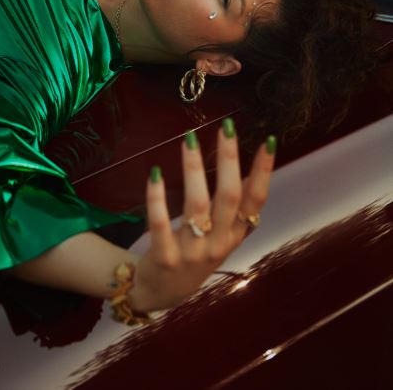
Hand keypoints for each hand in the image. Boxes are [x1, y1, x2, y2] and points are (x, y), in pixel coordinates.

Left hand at [129, 120, 275, 312]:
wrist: (161, 294)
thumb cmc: (196, 256)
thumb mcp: (222, 237)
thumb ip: (235, 209)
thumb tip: (251, 169)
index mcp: (235, 235)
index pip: (256, 201)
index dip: (263, 172)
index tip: (268, 141)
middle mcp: (219, 243)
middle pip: (229, 197)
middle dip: (229, 160)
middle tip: (226, 127)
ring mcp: (192, 252)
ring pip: (197, 206)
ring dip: (193, 169)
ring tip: (189, 139)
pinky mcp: (165, 258)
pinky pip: (161, 224)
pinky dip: (157, 199)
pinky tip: (154, 173)